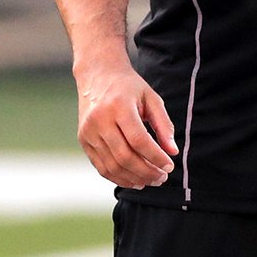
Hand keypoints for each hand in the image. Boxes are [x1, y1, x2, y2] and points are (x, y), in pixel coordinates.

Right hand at [75, 62, 177, 188]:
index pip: (139, 140)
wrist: (97, 75)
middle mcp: (99, 120)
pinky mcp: (83, 140)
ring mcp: (88, 132)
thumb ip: (164, 125)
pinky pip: (101, 166)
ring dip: (134, 179)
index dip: (156, 157)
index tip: (170, 166)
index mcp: (118, 106)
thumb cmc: (129, 87)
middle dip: (146, 172)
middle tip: (162, 177)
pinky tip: (134, 180)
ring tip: (151, 180)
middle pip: (125, 156)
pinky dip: (118, 178)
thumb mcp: (151, 99)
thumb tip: (173, 152)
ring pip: (112, 166)